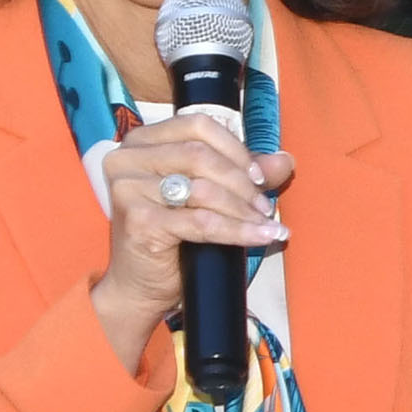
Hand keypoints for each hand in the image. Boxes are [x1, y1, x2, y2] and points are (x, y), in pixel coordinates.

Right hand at [92, 113, 292, 369]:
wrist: (141, 286)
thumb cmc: (172, 237)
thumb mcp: (208, 196)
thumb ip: (242, 173)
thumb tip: (284, 161)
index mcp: (141, 141)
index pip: (197, 125)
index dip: (236, 149)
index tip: (260, 177)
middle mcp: (127, 158)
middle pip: (201, 156)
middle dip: (242, 183)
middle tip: (265, 205)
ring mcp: (128, 188)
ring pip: (203, 189)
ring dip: (243, 208)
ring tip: (266, 223)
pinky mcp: (139, 220)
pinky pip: (202, 222)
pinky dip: (238, 230)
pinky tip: (262, 236)